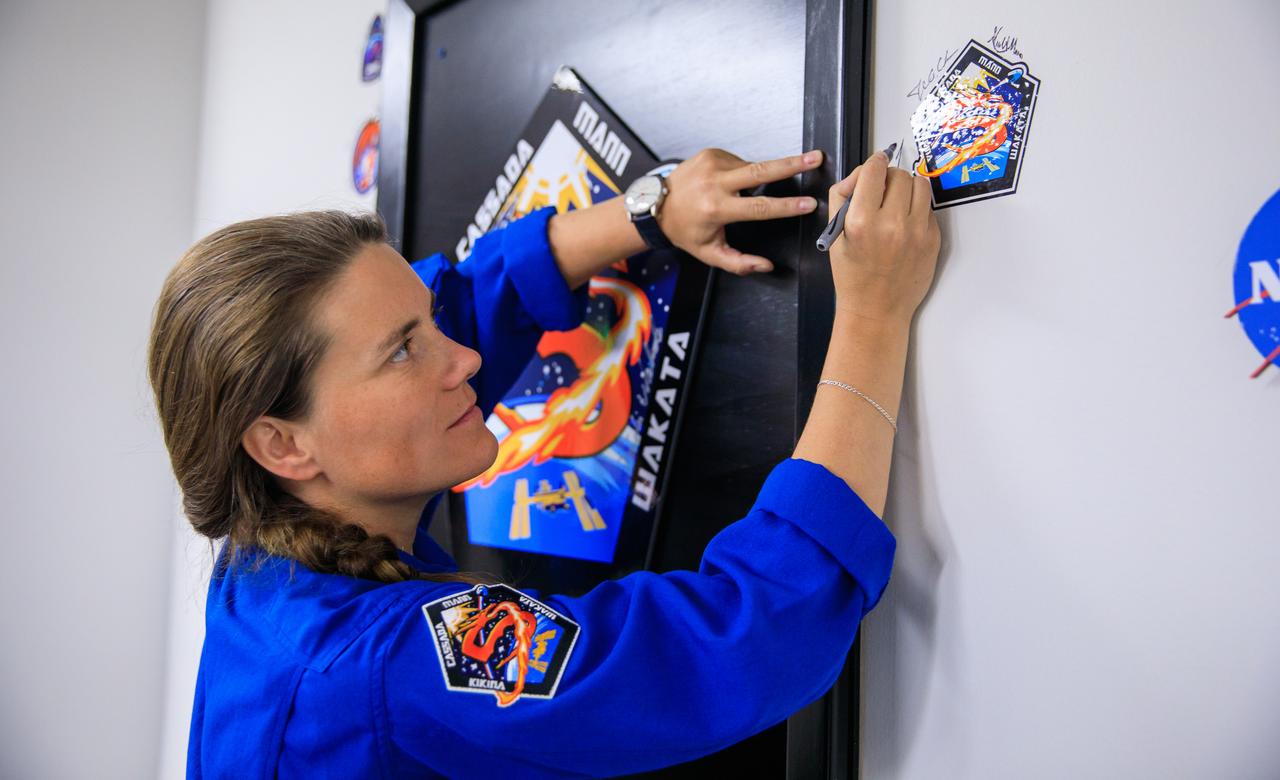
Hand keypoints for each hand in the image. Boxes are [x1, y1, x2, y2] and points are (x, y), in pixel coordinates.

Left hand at [656, 148, 823, 274]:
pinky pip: (739, 162)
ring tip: (737, 194)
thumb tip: (766, 266)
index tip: (808, 203)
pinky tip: (727, 184)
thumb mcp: (709, 253)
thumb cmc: (685, 230)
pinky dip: (740, 173)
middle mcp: (714, 183)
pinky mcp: (711, 153)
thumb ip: (739, 263)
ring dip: (754, 180)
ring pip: (751, 168)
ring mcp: (712, 164)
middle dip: (792, 164)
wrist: (657, 204)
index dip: (787, 207)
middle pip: (762, 171)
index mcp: (716, 208)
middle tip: (815, 158)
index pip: (760, 208)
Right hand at [827, 150, 940, 323]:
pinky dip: (918, 209)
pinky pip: (929, 208)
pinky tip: (906, 223)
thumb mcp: (834, 236)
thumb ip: (842, 197)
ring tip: (898, 201)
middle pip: (899, 175)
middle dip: (889, 177)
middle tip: (882, 190)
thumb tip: (860, 175)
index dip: (874, 162)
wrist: (876, 310)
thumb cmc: (853, 276)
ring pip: (920, 184)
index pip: (874, 170)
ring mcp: (917, 232)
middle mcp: (892, 224)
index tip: (875, 163)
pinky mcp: (933, 240)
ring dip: (908, 187)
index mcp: (862, 221)